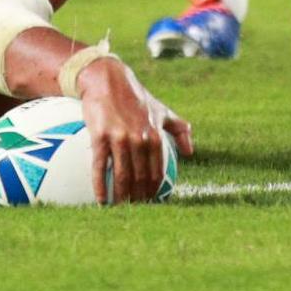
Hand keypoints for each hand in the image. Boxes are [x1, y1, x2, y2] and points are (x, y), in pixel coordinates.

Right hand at [75, 57, 192, 204]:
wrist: (107, 78)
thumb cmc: (134, 96)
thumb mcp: (160, 109)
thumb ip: (178, 129)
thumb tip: (191, 153)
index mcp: (155, 136)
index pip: (157, 173)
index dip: (155, 191)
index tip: (151, 203)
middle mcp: (140, 139)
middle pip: (140, 179)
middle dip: (138, 199)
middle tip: (134, 212)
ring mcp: (120, 138)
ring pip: (122, 176)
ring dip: (121, 197)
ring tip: (119, 210)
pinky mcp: (100, 137)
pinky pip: (100, 167)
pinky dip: (101, 187)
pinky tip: (101, 200)